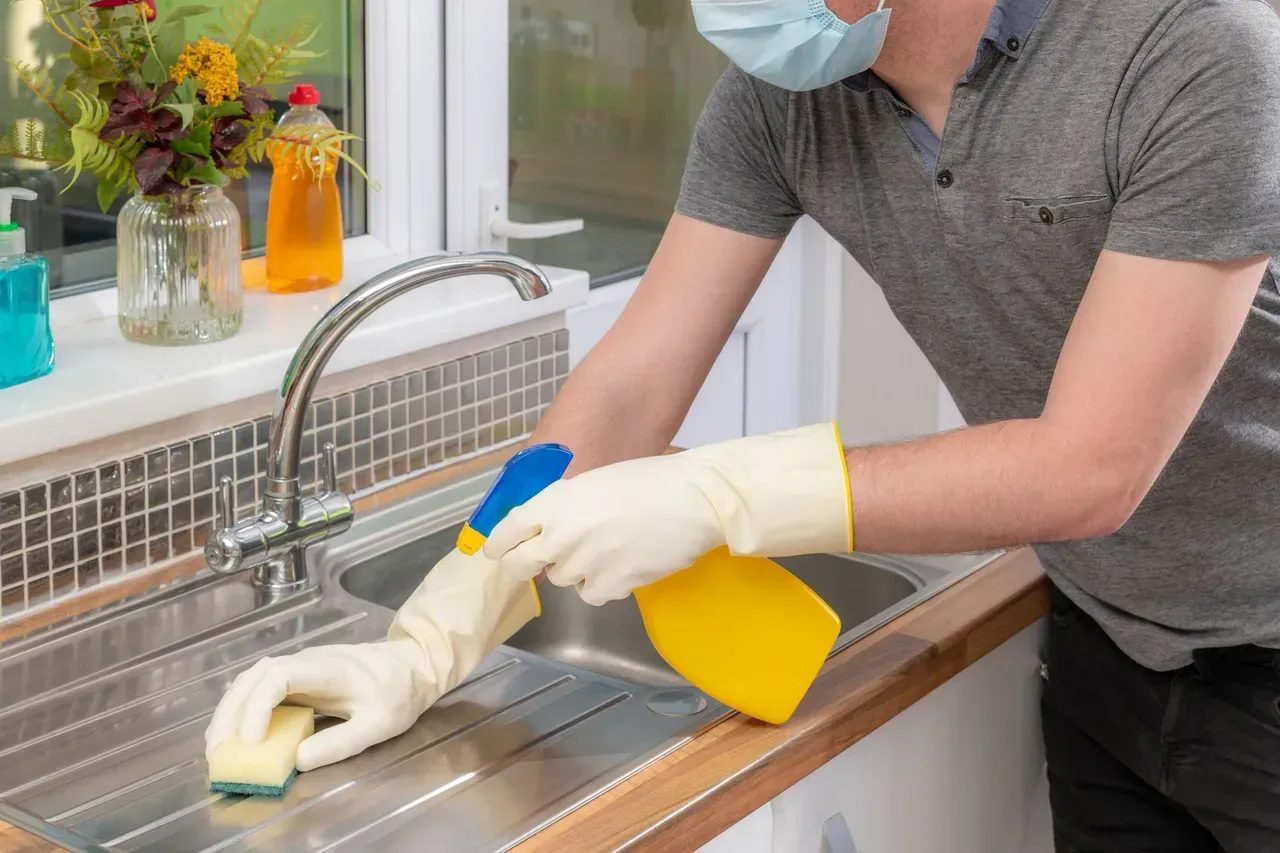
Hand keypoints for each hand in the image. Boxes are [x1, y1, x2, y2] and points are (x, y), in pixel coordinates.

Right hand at [204, 640, 432, 770]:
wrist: (411, 667)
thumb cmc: (398, 694)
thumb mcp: (379, 725)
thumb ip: (341, 743)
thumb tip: (297, 761)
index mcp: (328, 669)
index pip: (279, 676)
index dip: (257, 707)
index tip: (250, 742)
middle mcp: (307, 661)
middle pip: (256, 676)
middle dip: (232, 712)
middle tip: (217, 751)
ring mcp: (301, 666)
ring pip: (253, 679)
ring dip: (231, 709)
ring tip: (218, 745)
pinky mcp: (298, 676)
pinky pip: (262, 687)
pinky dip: (243, 707)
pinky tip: (236, 733)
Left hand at [484, 424, 852, 604]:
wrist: (694, 499)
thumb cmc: (650, 481)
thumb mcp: (594, 483)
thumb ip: (563, 506)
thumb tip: (543, 527)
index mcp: (555, 502)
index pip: (506, 532)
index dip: (499, 545)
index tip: (498, 551)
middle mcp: (561, 535)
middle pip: (520, 566)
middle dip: (526, 564)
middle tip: (542, 559)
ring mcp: (584, 564)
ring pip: (561, 580)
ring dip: (575, 570)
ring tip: (607, 548)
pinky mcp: (610, 586)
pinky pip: (591, 594)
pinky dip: (602, 585)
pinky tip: (623, 563)